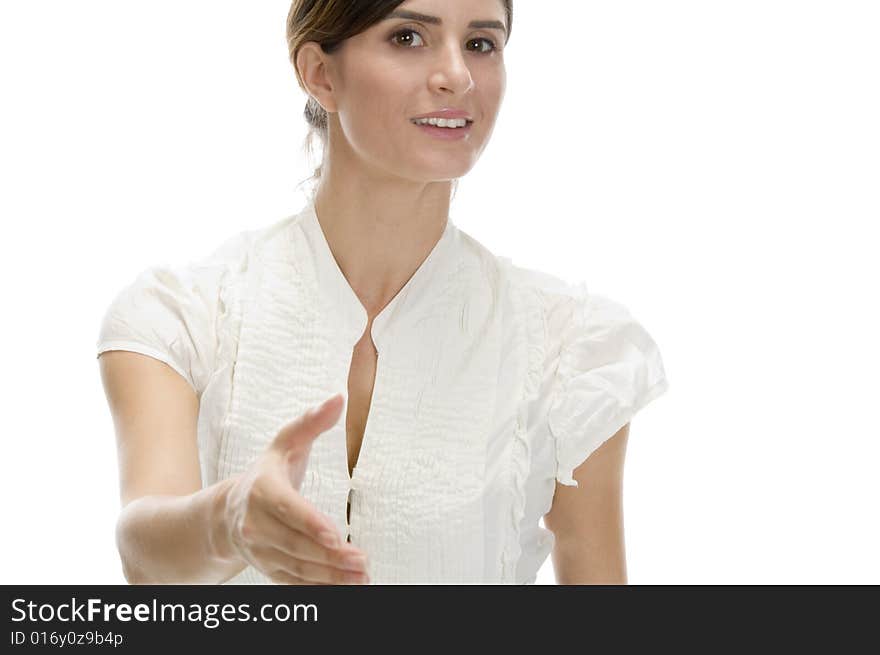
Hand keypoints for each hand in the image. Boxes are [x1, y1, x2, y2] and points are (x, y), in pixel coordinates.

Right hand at [218, 393, 369, 583]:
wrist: (226, 513)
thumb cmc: (266, 474)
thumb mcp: (285, 443)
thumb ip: (311, 422)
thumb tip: (339, 397)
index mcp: (262, 490)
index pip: (288, 509)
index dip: (311, 524)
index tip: (335, 535)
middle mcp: (256, 524)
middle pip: (296, 544)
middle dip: (330, 556)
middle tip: (362, 561)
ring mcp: (261, 551)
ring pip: (297, 568)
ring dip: (330, 576)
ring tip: (361, 576)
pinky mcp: (269, 569)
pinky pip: (294, 584)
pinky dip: (319, 588)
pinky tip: (345, 587)